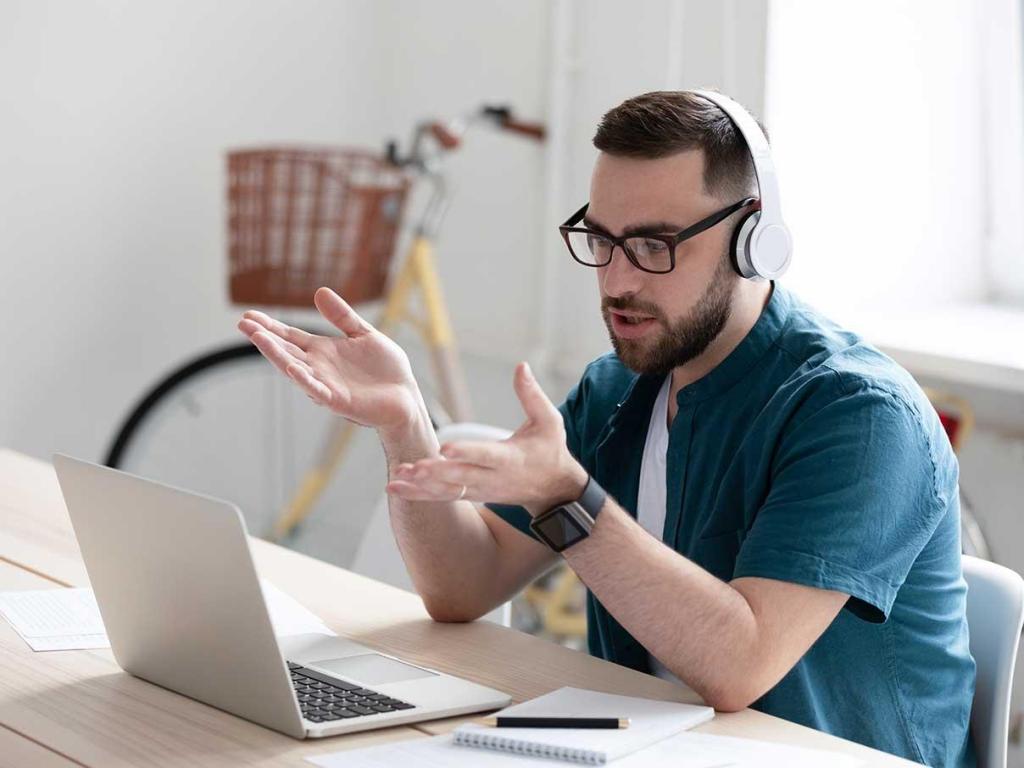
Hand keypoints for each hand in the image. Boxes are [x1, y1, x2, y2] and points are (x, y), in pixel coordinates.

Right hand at [237, 287, 423, 430]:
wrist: (406, 397)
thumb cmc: (386, 369)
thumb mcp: (364, 334)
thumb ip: (342, 317)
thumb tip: (320, 291)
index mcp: (324, 351)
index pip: (291, 337)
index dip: (270, 327)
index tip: (248, 316)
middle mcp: (319, 368)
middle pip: (286, 350)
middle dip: (265, 338)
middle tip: (243, 324)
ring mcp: (326, 385)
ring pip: (295, 369)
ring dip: (277, 355)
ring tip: (258, 339)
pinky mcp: (338, 401)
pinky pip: (317, 390)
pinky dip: (304, 380)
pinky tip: (290, 368)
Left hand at [386, 362, 587, 510]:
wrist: (554, 490)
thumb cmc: (550, 449)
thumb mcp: (549, 422)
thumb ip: (532, 395)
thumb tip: (520, 365)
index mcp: (511, 458)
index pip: (486, 455)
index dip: (466, 452)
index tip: (445, 447)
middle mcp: (493, 477)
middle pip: (461, 476)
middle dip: (436, 473)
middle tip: (412, 466)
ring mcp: (481, 489)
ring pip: (448, 490)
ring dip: (421, 486)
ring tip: (396, 478)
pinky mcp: (472, 495)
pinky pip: (443, 496)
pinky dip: (419, 494)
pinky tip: (395, 487)